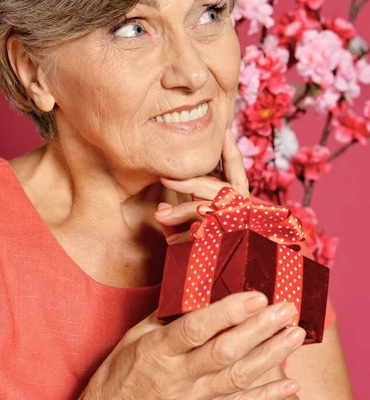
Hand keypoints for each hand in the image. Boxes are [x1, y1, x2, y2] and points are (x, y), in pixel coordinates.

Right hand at [70, 292, 303, 399]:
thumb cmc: (118, 378)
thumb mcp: (132, 339)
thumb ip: (164, 317)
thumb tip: (193, 290)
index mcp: (158, 350)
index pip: (197, 327)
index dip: (228, 311)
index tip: (255, 295)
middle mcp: (178, 376)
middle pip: (225, 351)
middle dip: (260, 328)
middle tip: (286, 309)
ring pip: (238, 377)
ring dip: (271, 355)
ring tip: (295, 335)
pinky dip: (267, 396)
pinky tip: (290, 383)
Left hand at [155, 128, 249, 243]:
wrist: (236, 268)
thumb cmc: (215, 233)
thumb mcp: (206, 209)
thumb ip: (192, 198)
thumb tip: (163, 204)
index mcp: (238, 195)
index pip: (236, 169)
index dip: (230, 151)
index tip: (223, 131)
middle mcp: (240, 208)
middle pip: (216, 189)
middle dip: (189, 182)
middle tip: (165, 178)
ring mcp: (233, 225)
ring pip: (206, 213)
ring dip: (181, 212)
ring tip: (159, 215)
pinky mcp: (223, 243)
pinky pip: (201, 239)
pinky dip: (184, 239)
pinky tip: (169, 240)